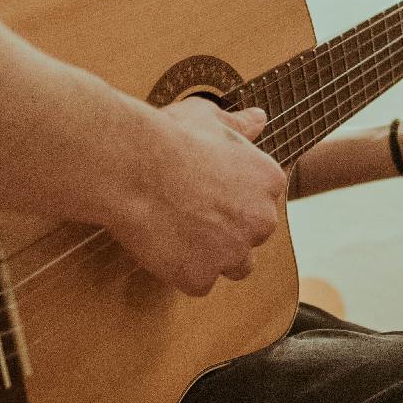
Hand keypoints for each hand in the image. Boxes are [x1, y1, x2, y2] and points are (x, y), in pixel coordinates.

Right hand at [111, 97, 286, 295]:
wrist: (132, 167)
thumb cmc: (170, 137)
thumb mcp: (211, 118)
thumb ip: (240, 124)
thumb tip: (258, 119)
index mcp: (269, 180)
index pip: (263, 200)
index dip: (234, 198)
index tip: (208, 191)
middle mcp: (261, 219)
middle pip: (253, 235)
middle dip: (228, 230)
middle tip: (191, 214)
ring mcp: (233, 251)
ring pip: (233, 266)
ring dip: (212, 257)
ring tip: (179, 237)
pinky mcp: (201, 276)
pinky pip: (197, 284)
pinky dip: (180, 273)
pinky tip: (161, 249)